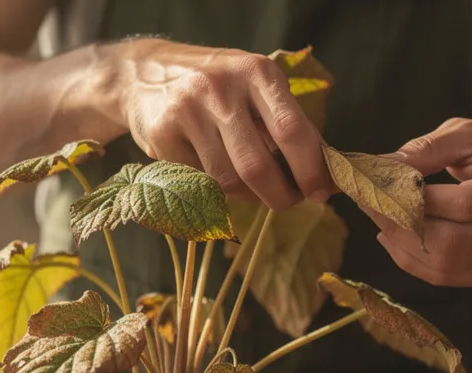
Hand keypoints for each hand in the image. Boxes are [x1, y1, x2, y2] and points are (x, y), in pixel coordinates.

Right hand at [110, 39, 332, 209]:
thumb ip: (288, 122)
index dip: (310, 168)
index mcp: (256, 72)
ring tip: (256, 189)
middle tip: (290, 202)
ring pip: (229, 181)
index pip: (291, 130)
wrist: (145, 73)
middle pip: (258, 165)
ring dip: (250, 197)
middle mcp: (220, 88)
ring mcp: (187, 111)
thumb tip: (327, 172)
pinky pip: (200, 182)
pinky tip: (217, 172)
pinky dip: (216, 189)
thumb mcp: (256, 87)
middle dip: (281, 195)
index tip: (321, 192)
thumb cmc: (218, 87)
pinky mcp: (161, 135)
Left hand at [366, 119, 471, 286]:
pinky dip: (411, 259)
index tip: (384, 187)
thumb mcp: (466, 133)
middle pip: (452, 241)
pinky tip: (395, 237)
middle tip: (369, 204)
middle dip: (402, 224)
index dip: (420, 200)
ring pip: (443, 264)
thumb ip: (426, 149)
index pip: (466, 204)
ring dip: (401, 244)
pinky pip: (444, 276)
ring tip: (379, 219)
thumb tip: (382, 168)